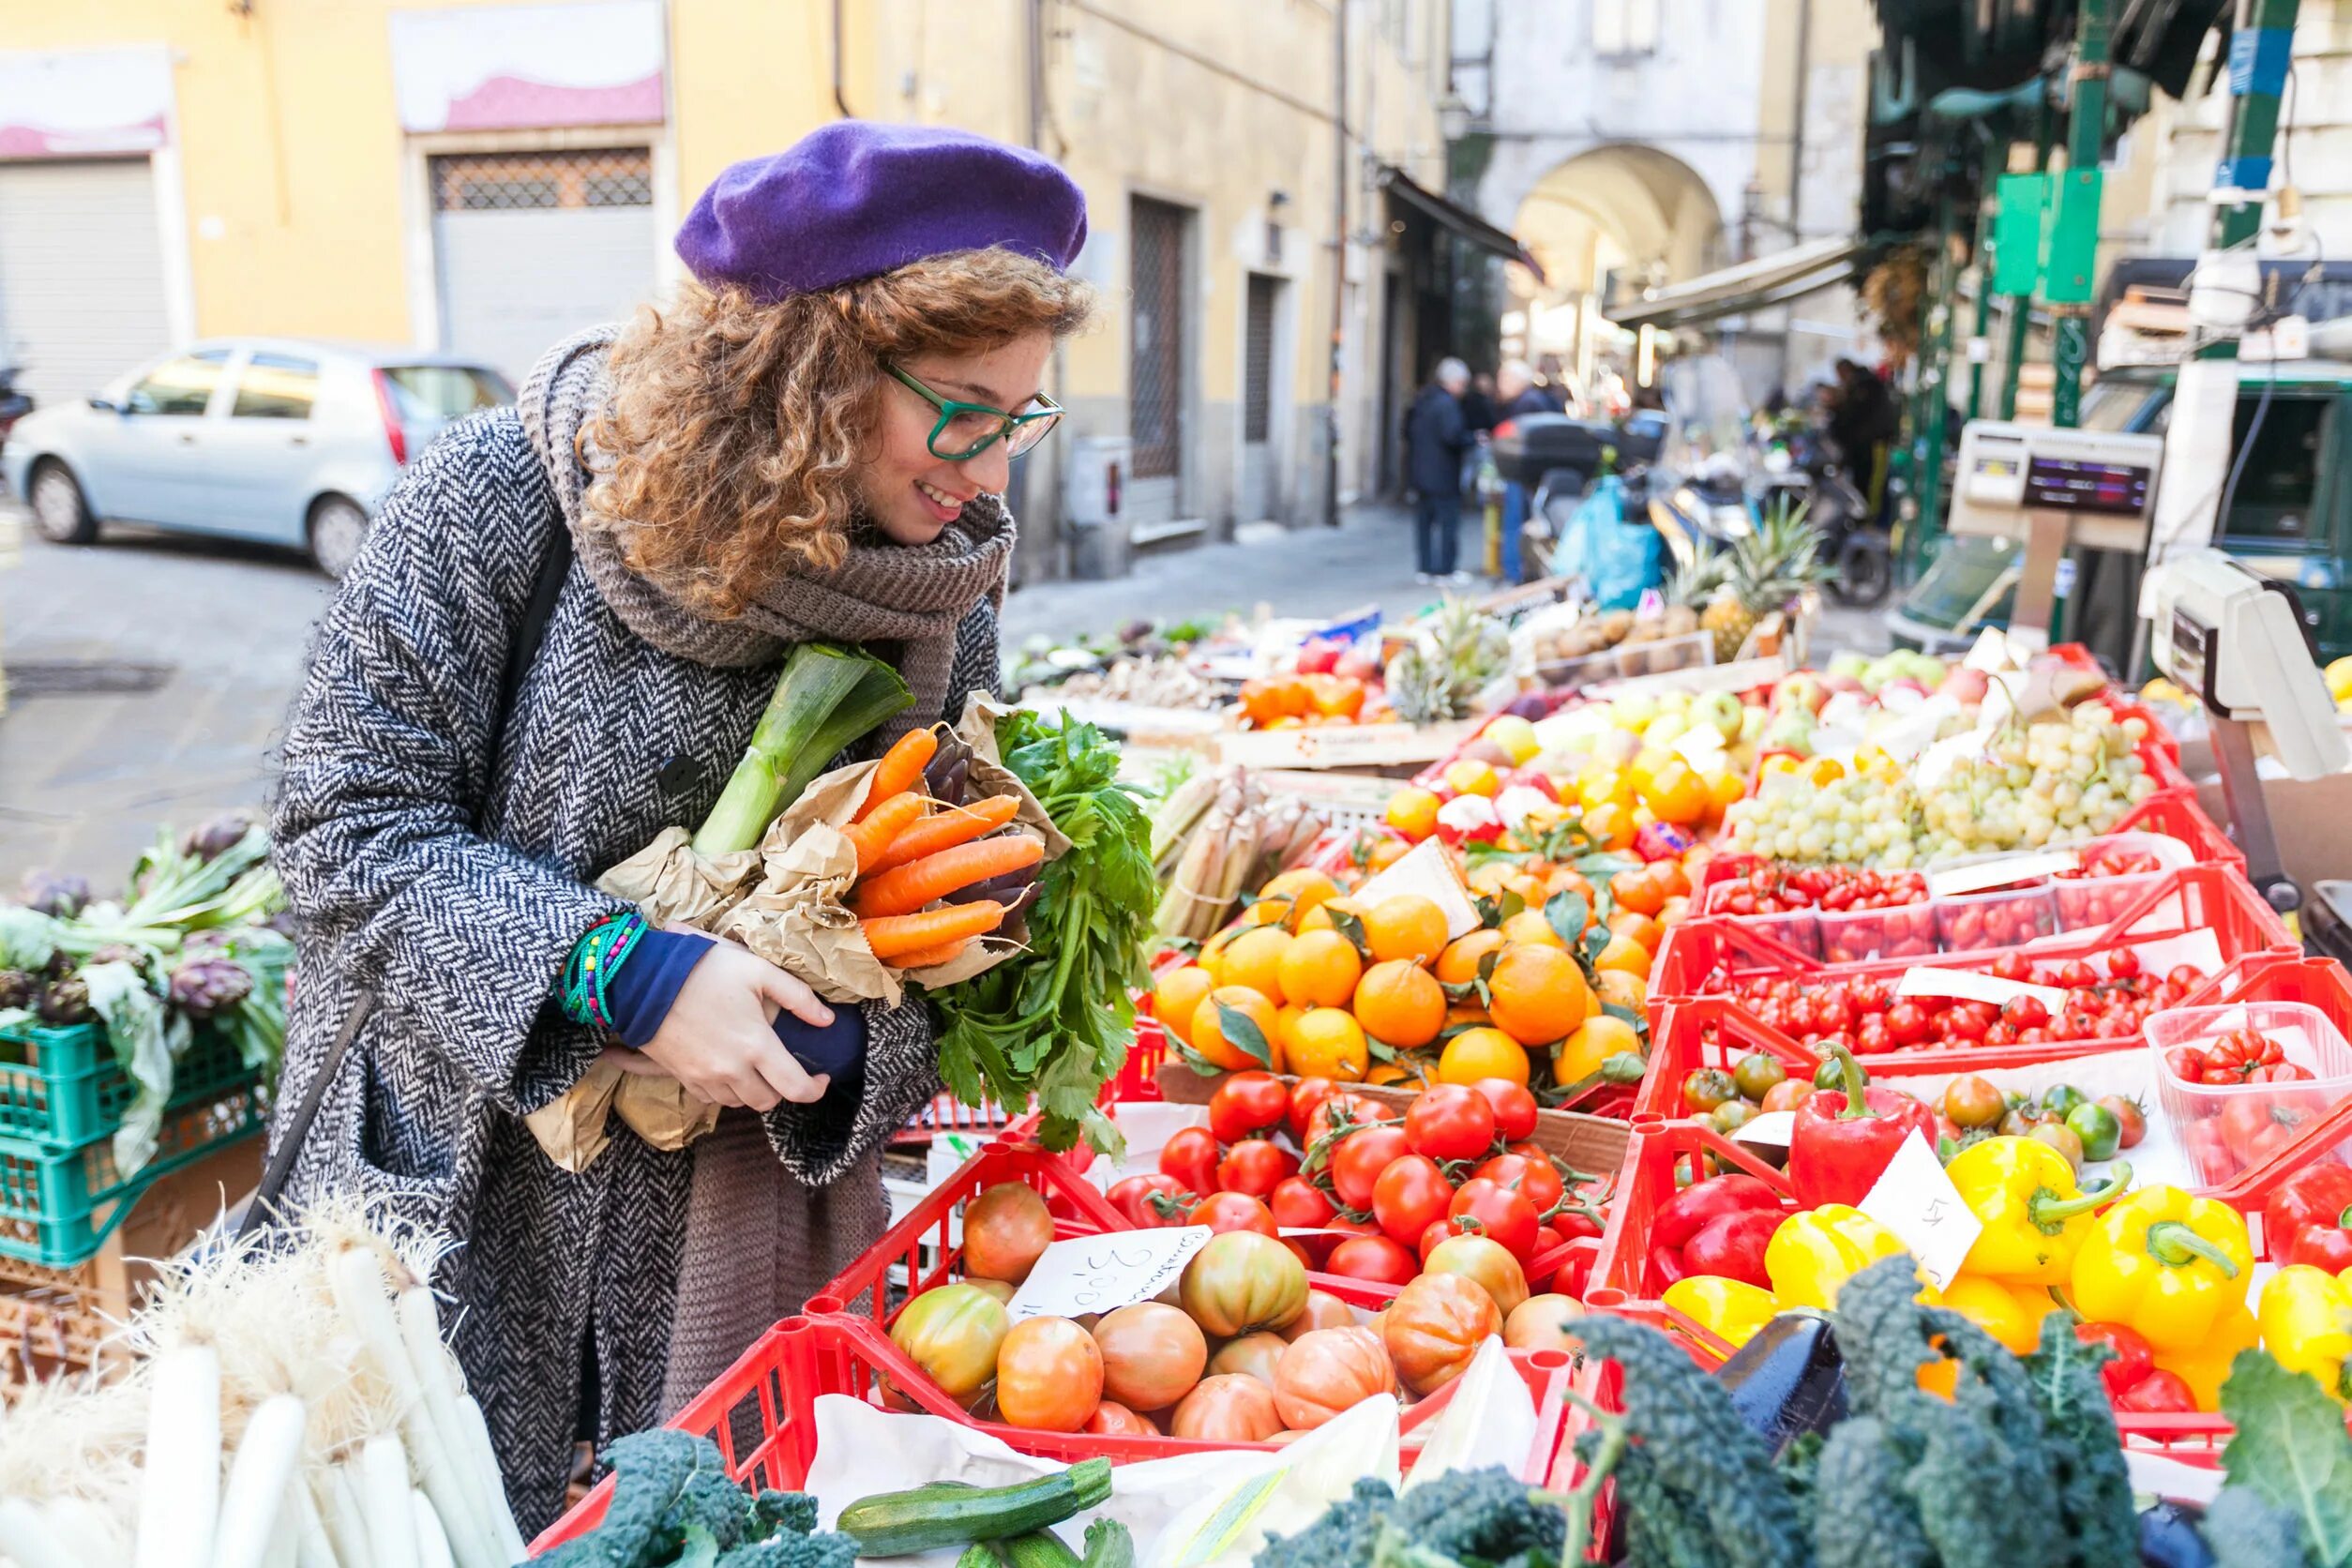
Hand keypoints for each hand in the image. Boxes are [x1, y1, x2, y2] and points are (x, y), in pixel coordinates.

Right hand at [631, 936, 834, 1110]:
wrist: (644, 979)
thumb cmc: (704, 970)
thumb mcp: (757, 970)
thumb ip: (798, 997)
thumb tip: (827, 1020)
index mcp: (756, 1045)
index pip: (796, 1089)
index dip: (815, 1089)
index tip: (821, 1077)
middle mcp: (732, 1069)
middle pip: (768, 1102)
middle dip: (782, 1089)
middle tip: (783, 1066)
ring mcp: (705, 1077)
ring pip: (740, 1103)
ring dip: (753, 1090)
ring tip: (756, 1065)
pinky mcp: (683, 1077)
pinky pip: (712, 1099)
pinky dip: (726, 1090)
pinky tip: (728, 1067)